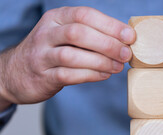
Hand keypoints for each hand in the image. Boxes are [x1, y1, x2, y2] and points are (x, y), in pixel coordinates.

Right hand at [0, 7, 134, 109]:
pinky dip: (90, 75)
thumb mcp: (66, 34)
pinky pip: (68, 75)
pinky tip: (104, 75)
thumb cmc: (52, 51)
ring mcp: (42, 55)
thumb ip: (91, 34)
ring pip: (72, 55)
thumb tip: (126, 40)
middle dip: (107, 44)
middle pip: (78, 33)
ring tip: (118, 66)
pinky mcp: (43, 76)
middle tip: (126, 54)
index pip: (84, 15)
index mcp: (56, 18)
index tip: (130, 36)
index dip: (110, 25)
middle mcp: (47, 33)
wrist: (17, 72)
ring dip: (100, 61)